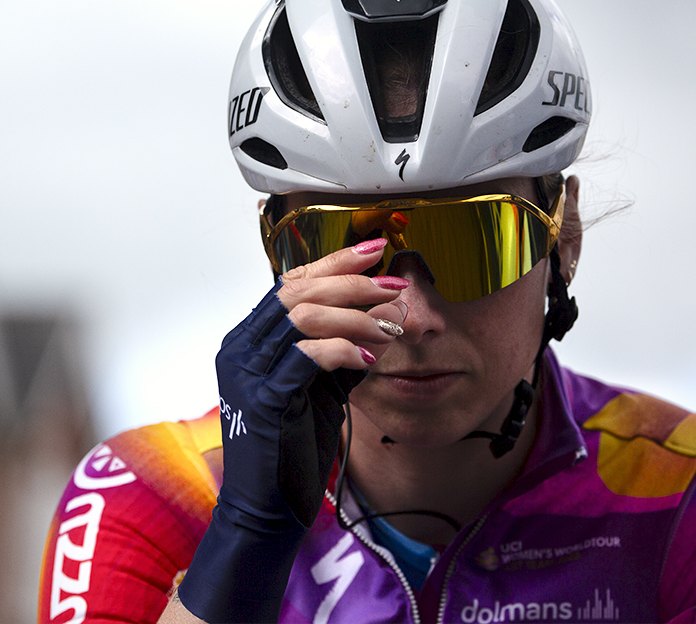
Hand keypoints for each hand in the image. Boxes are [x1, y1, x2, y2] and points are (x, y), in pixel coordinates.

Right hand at [178, 238, 407, 622]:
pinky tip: (373, 360)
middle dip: (352, 283)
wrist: (267, 508)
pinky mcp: (259, 401)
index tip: (375, 248)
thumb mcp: (318, 387)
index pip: (290, 283)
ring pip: (301, 317)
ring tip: (392, 328)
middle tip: (394, 285)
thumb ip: (336, 349)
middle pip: (296, 291)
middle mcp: (239, 348)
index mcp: (249, 339)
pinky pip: (306, 357)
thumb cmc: (292, 445)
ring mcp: (244, 373)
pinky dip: (344, 351)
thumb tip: (377, 315)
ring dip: (355, 317)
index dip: (333, 262)